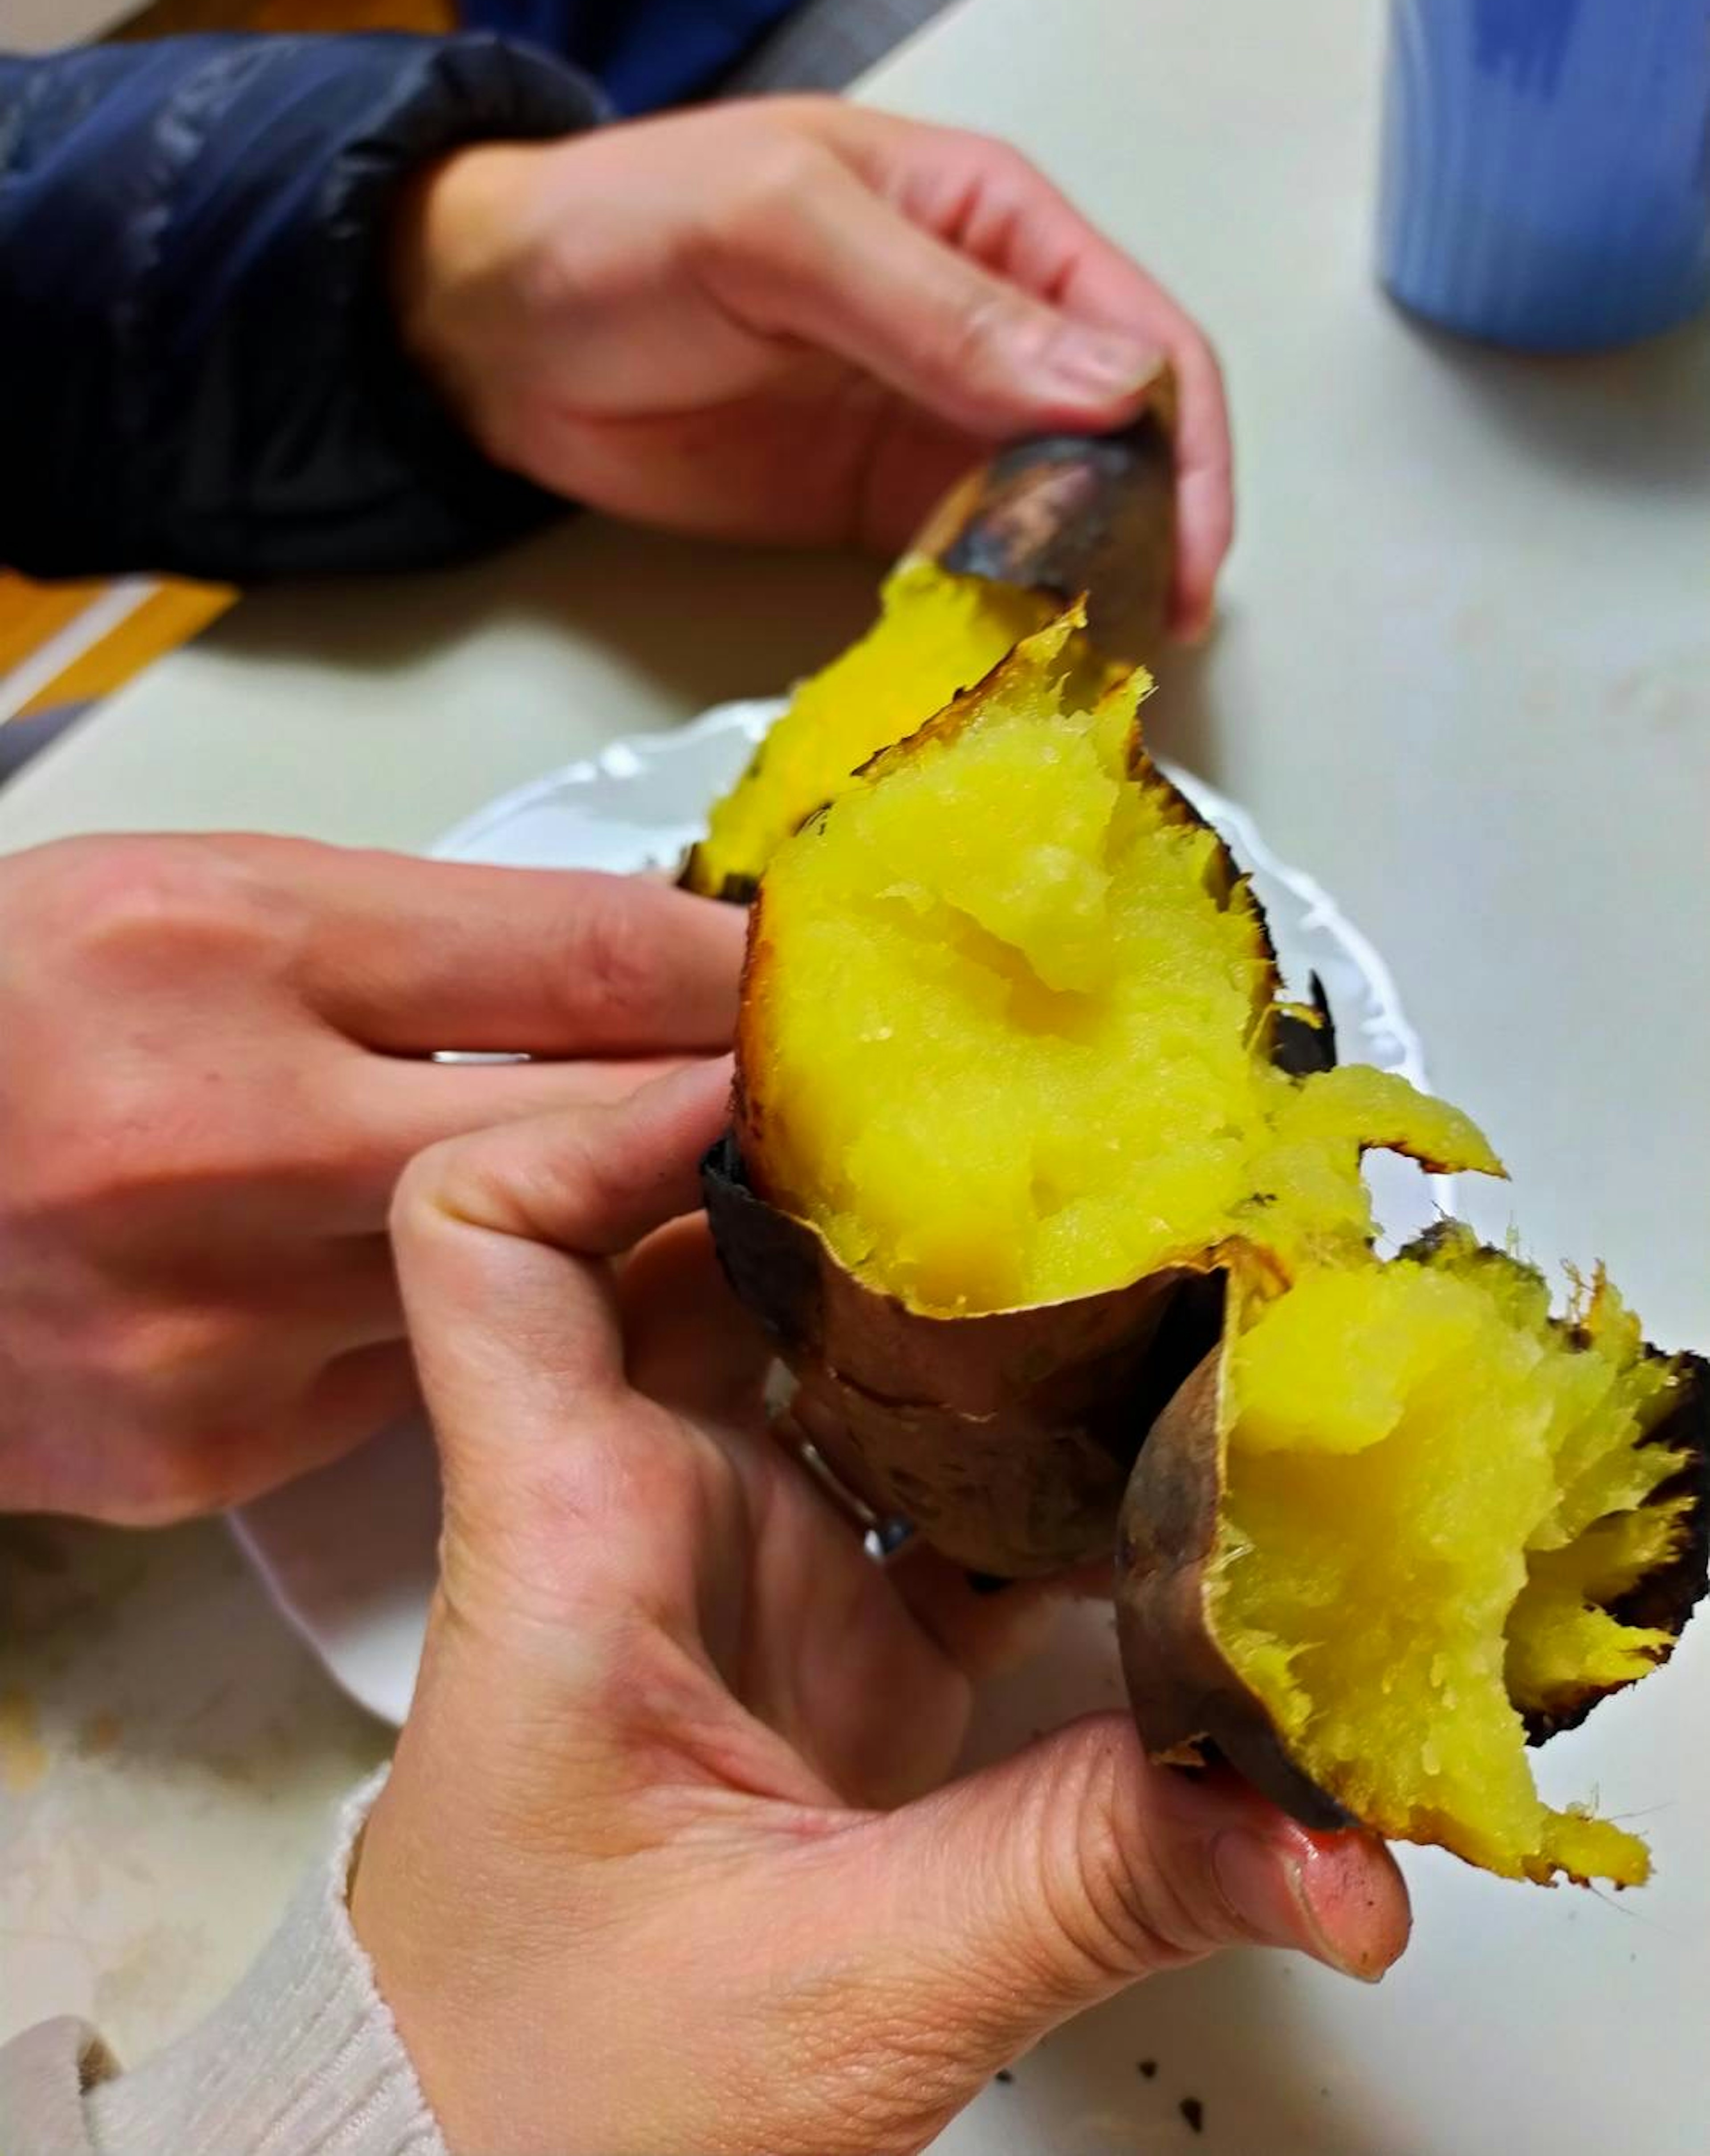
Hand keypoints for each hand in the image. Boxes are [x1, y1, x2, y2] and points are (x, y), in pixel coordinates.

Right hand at [0, 836, 740, 1521]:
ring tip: (630, 1191)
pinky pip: (415, 1380)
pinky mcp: (207, 1449)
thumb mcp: (214, 895)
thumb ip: (438, 934)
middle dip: (708, 1122)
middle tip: (790, 1109)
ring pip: (521, 1284)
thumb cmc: (21, 1008)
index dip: (735, 978)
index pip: (589, 960)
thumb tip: (654, 964)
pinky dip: (468, 1336)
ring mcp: (218, 1320)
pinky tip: (459, 1293)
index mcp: (230, 947)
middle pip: (589, 1139)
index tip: (809, 992)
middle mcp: (225, 1141)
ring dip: (602, 1238)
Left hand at [353, 1063, 1409, 2155]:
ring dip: (953, 1310)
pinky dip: (1013, 1464)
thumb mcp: (838, 1988)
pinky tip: (1126, 1449)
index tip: (768, 1082)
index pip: (488, 1239)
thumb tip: (1329, 1845)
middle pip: (698, 1254)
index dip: (605, 1117)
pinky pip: (912, 1495)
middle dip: (843, 1179)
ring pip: (822, 1359)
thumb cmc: (540, 2109)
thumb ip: (1095, 1888)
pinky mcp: (807, 1650)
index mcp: (558, 1544)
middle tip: (1002, 1126)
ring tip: (1097, 1247)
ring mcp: (723, 1575)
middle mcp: (632, 1518)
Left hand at [393, 97, 1231, 636]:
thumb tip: (1109, 388)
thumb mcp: (782, 231)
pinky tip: (1005, 670)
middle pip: (1118, 445)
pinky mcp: (876, 512)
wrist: (485, 328)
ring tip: (1086, 678)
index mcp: (989, 226)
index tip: (1181, 566)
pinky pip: (970, 571)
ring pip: (1056, 520)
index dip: (1182, 456)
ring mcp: (932, 428)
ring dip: (1081, 596)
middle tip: (1139, 647)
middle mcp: (984, 331)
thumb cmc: (617, 230)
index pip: (1139, 341)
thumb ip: (941, 309)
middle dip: (1146, 543)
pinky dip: (998, 621)